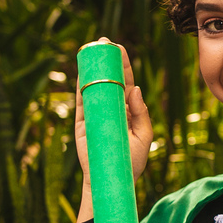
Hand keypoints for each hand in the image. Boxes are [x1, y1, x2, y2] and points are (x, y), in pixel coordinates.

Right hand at [75, 38, 153, 222]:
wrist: (111, 180)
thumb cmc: (131, 161)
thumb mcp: (143, 136)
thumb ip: (141, 114)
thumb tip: (135, 88)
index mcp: (128, 109)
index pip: (126, 82)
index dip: (123, 65)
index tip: (119, 48)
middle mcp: (111, 108)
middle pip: (108, 79)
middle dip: (106, 60)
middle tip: (103, 42)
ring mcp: (96, 113)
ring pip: (92, 86)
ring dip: (91, 68)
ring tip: (89, 49)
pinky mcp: (82, 122)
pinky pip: (81, 101)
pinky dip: (80, 85)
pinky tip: (80, 70)